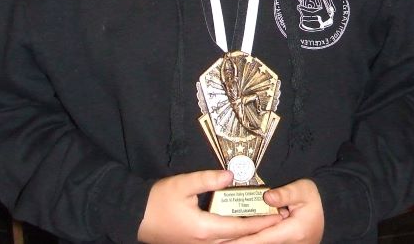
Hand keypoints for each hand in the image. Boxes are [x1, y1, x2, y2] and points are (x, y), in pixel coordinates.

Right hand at [137, 169, 281, 243]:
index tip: (277, 216)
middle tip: (278, 221)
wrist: (136, 216)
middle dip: (259, 232)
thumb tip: (231, 176)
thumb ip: (208, 179)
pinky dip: (234, 239)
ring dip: (247, 236)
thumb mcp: (183, 184)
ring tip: (264, 225)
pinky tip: (240, 230)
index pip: (240, 228)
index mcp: (205, 229)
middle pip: (239, 241)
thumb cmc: (159, 200)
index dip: (260, 223)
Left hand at [226, 179, 323, 243]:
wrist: (330, 213)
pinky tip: (236, 237)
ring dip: (242, 241)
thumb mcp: (303, 190)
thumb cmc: (315, 199)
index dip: (241, 239)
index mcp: (290, 231)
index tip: (224, 238)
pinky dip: (250, 239)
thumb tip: (267, 197)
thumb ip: (285, 193)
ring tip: (221, 238)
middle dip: (237, 242)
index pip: (260, 237)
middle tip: (217, 239)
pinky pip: (264, 243)